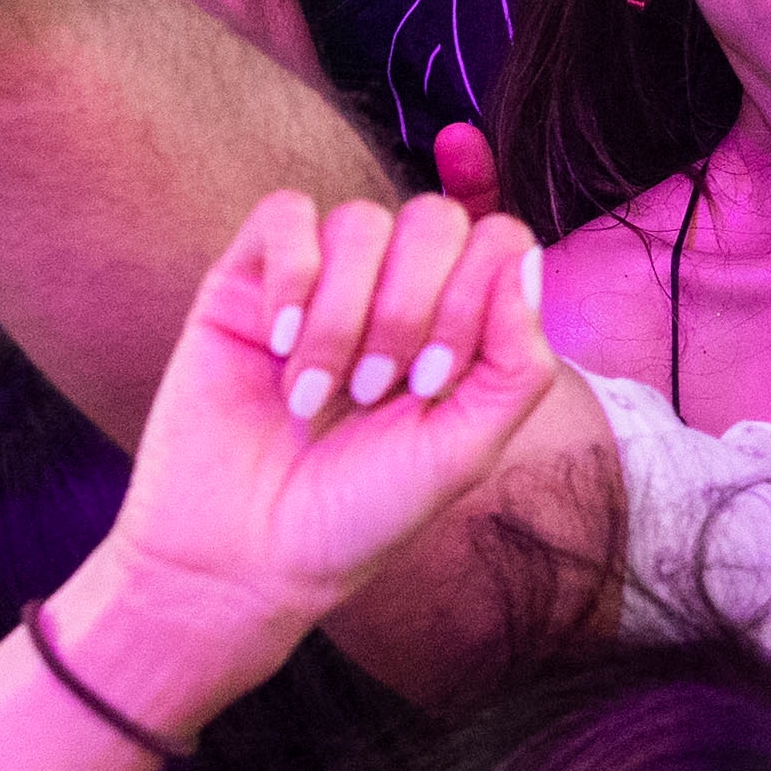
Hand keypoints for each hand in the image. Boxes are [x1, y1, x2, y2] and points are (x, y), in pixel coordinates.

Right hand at [92, 193, 565, 665]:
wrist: (245, 557)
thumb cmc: (357, 514)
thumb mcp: (463, 452)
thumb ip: (517, 364)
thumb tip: (524, 264)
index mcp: (455, 326)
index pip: (498, 241)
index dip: (475, 295)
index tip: (432, 383)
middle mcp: (392, 292)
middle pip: (435, 219)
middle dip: (410, 308)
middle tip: (374, 391)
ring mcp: (319, 280)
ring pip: (360, 222)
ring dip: (345, 315)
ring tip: (318, 392)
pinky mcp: (248, 279)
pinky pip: (285, 213)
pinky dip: (292, 276)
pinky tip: (278, 345)